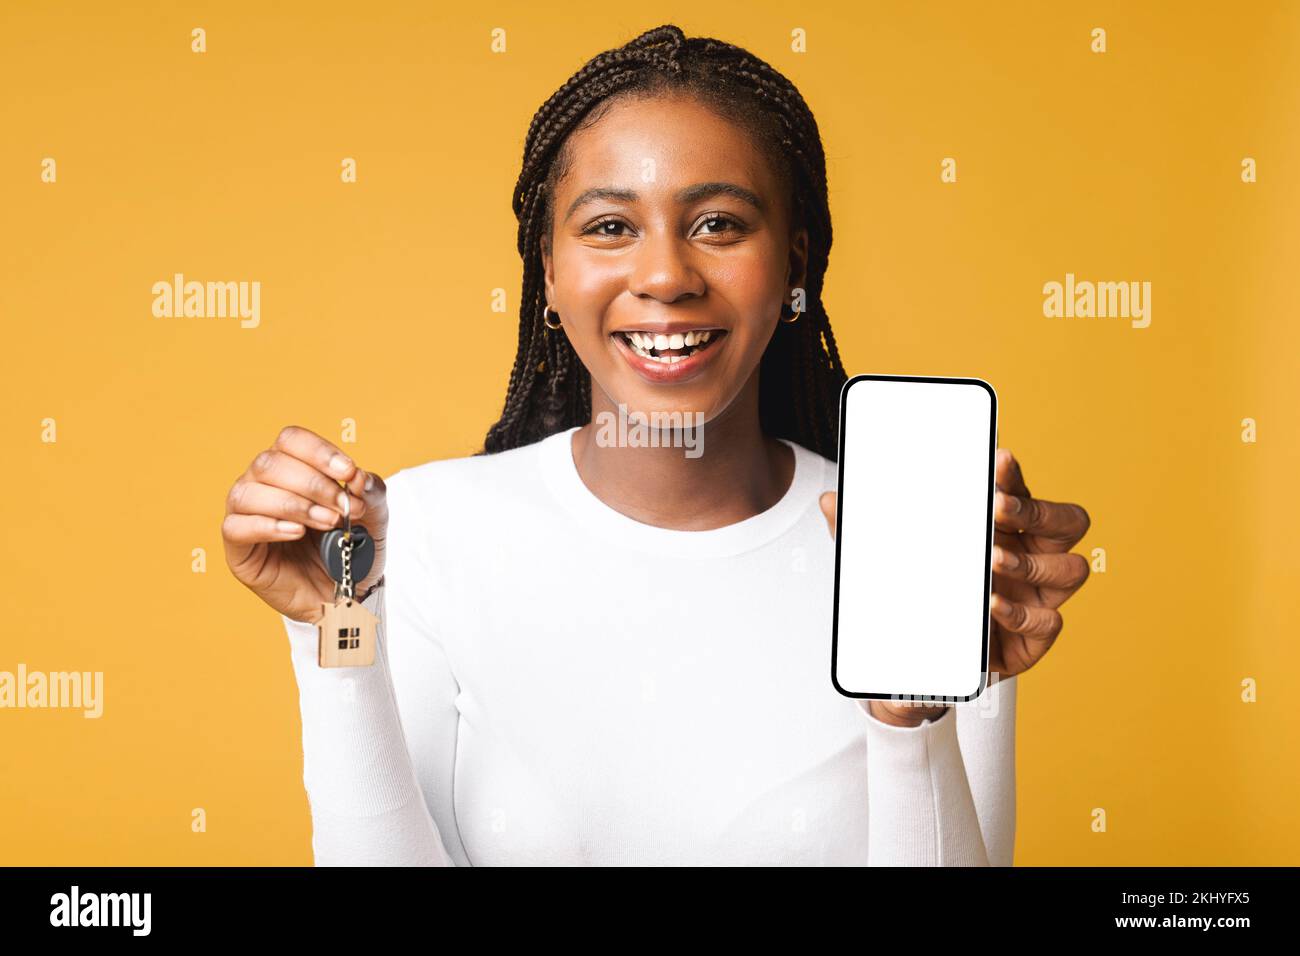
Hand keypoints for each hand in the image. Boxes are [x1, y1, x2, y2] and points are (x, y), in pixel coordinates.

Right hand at [222, 425, 388, 624]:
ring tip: (325, 523)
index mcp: (291, 467)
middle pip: (270, 463)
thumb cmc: (350, 548)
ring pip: (248, 492)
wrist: (345, 594)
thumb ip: (370, 492)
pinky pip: (236, 526)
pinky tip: (296, 533)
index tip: (348, 472)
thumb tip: (358, 477)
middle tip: (342, 509)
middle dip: (313, 484)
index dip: (318, 452)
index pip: (290, 440)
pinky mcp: (238, 548)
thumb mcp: (373, 517)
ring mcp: (245, 514)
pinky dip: (268, 526)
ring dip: (293, 505)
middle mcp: (262, 485)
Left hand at [819, 448, 1091, 726]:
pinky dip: (1021, 612)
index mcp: (1002, 527)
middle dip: (1038, 510)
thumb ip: (861, 534)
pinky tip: (992, 603)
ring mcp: (1041, 596)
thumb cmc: (915, 601)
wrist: (915, 669)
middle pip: (1069, 521)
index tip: (996, 459)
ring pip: (1071, 569)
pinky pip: (1049, 621)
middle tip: (996, 508)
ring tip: (992, 559)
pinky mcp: (1036, 638)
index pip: (1019, 490)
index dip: (1013, 474)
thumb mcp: (884, 568)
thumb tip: (830, 501)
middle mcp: (1033, 555)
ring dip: (1031, 562)